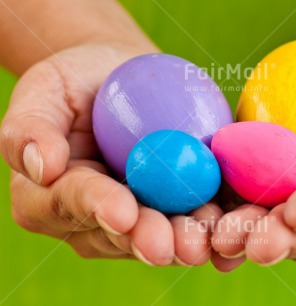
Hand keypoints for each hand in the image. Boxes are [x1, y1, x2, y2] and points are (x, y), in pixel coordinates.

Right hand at [0, 44, 241, 269]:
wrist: (121, 79)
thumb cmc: (77, 84)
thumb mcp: (43, 91)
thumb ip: (29, 128)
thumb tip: (40, 166)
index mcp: (55, 197)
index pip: (74, 204)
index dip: (98, 209)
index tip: (122, 212)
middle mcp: (98, 218)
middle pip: (125, 234)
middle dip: (153, 239)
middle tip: (180, 244)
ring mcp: (141, 216)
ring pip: (165, 234)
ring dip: (191, 239)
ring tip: (212, 238)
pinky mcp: (177, 205)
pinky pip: (197, 218)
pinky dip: (218, 224)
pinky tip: (237, 226)